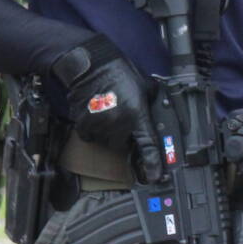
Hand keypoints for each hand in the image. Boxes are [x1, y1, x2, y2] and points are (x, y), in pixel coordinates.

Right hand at [51, 35, 162, 182]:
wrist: (91, 65)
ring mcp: (100, 127)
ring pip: (108, 142)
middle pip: (125, 145)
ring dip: (110, 133)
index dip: (153, 164)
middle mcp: (119, 124)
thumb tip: (158, 116)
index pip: (148, 146)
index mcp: (138, 115)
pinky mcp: (84, 126)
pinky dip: (94, 129)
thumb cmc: (119, 72)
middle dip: (126, 137)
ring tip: (110, 111)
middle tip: (123, 117)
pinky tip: (97, 113)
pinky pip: (92, 137)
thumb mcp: (146, 87)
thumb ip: (152, 105)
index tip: (154, 177)